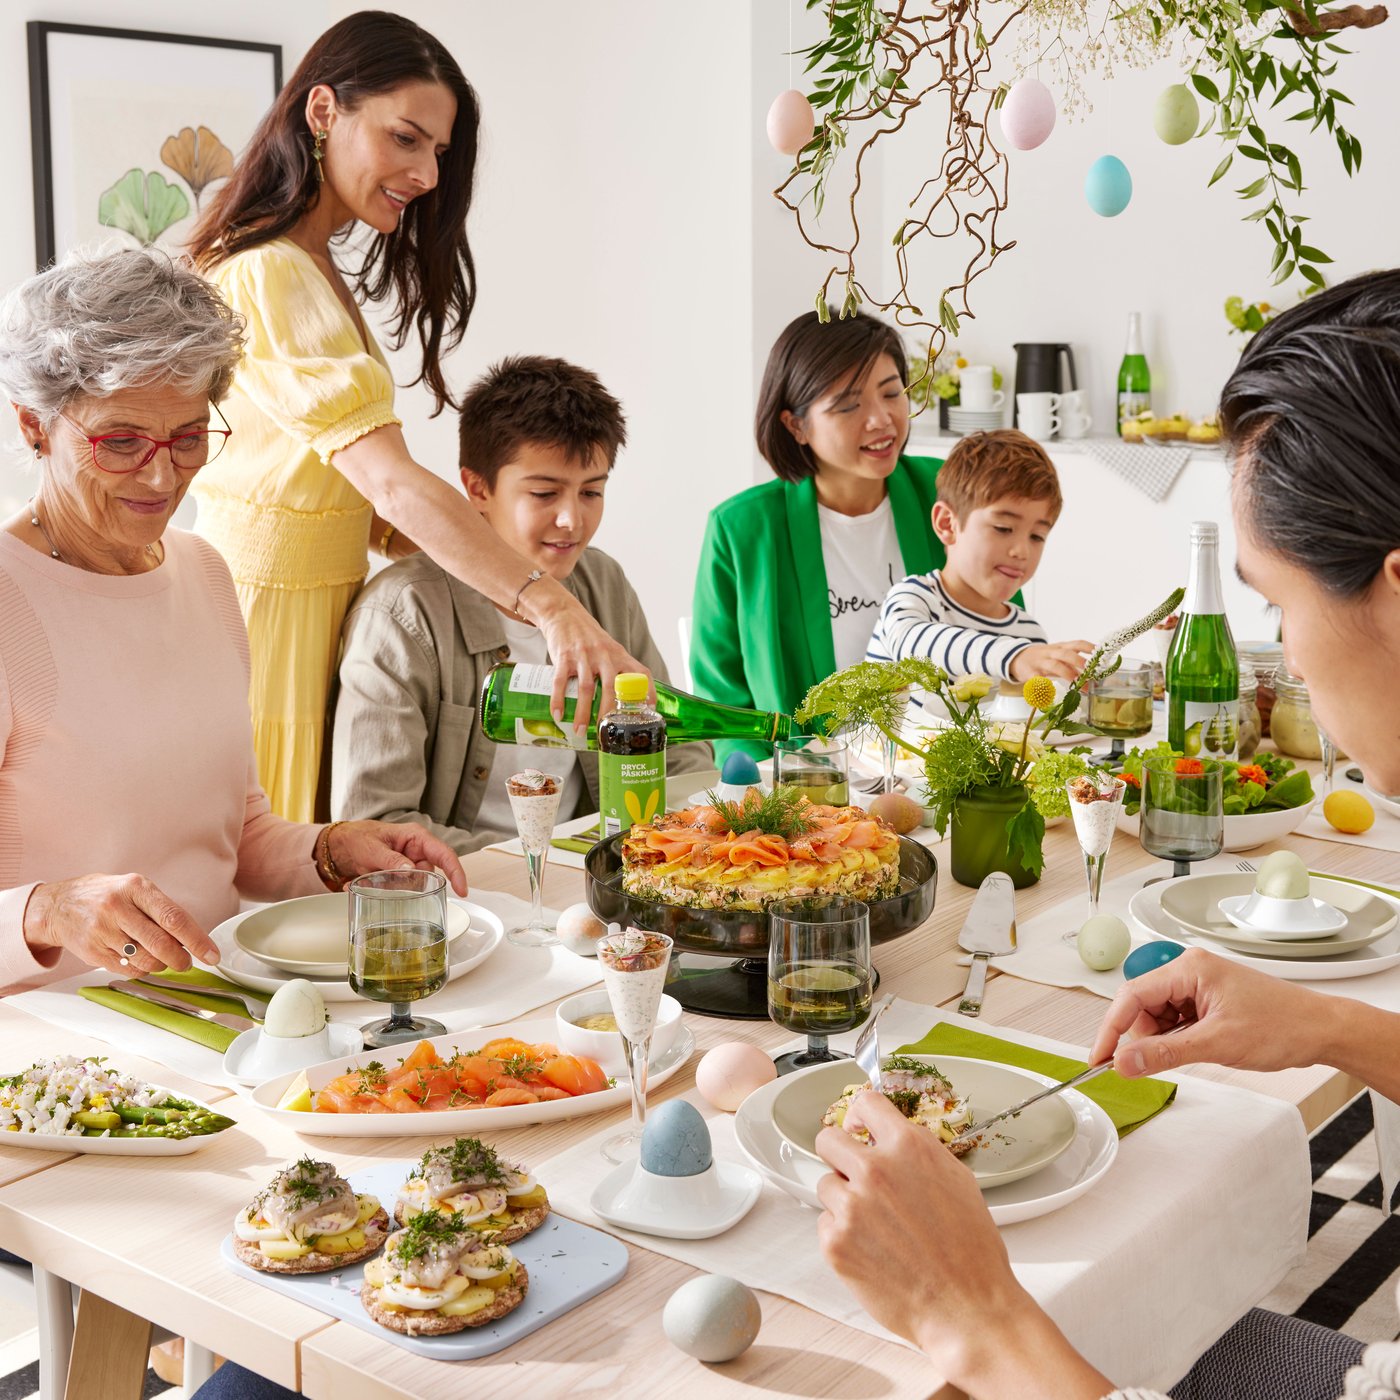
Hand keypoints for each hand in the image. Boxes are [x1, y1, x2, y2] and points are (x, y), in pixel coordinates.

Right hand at [22, 875, 219, 976]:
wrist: (59, 904)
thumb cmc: (107, 896)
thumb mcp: (135, 889)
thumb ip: (162, 910)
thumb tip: (193, 938)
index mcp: (136, 888)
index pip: (174, 918)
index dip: (197, 940)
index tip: (212, 955)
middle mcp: (118, 908)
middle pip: (162, 944)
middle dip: (181, 959)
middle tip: (187, 963)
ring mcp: (103, 931)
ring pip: (146, 961)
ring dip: (162, 965)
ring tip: (162, 959)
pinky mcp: (93, 952)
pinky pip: (128, 970)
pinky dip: (141, 969)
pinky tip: (140, 960)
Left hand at [326, 821, 467, 897]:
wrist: (337, 845)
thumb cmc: (356, 837)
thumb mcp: (372, 848)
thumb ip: (391, 860)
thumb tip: (411, 871)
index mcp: (416, 838)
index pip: (444, 855)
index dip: (457, 873)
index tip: (463, 890)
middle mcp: (416, 851)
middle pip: (428, 875)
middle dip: (409, 884)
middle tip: (385, 880)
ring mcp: (408, 864)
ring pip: (412, 885)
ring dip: (389, 886)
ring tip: (367, 876)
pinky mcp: (398, 876)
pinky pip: (398, 888)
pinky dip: (380, 888)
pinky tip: (361, 880)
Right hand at [523, 579, 649, 724]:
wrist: (564, 614)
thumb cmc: (589, 637)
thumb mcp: (610, 649)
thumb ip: (618, 670)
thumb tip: (626, 701)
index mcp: (620, 655)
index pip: (640, 674)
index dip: (647, 692)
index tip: (648, 712)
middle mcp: (605, 655)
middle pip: (612, 687)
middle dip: (609, 713)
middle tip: (607, 732)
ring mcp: (584, 656)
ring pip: (587, 688)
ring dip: (583, 713)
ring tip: (580, 731)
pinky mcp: (564, 656)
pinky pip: (561, 681)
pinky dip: (559, 700)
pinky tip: (558, 715)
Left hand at [815, 1092, 1108, 1397]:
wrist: (967, 1308)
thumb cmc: (970, 1251)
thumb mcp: (957, 1180)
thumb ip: (918, 1150)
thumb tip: (890, 1134)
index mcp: (908, 1148)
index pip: (866, 1103)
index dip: (861, 1115)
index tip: (859, 1125)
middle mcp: (875, 1171)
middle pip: (828, 1139)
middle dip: (840, 1154)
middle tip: (856, 1174)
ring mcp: (851, 1207)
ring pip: (826, 1184)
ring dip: (844, 1198)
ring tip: (876, 1224)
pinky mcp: (835, 1242)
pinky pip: (826, 1222)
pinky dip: (843, 1233)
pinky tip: (873, 1248)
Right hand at [1011, 640, 1095, 681]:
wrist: (1016, 658)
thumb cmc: (1043, 659)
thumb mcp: (1058, 656)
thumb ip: (1073, 663)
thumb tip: (1094, 673)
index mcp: (1060, 648)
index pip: (1077, 644)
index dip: (1089, 648)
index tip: (1101, 654)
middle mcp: (1051, 653)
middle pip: (1066, 654)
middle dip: (1080, 661)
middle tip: (1091, 671)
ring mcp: (1040, 663)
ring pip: (1054, 665)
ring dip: (1067, 674)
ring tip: (1077, 684)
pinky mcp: (1029, 673)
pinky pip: (1037, 679)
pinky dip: (1043, 685)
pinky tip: (1050, 693)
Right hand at [1089, 945, 1330, 1076]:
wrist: (1322, 1030)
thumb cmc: (1282, 1026)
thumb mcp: (1217, 1044)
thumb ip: (1164, 1053)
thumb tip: (1124, 1063)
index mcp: (1189, 968)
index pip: (1132, 996)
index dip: (1111, 1029)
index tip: (1100, 1059)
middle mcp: (1190, 971)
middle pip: (1141, 1005)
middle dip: (1139, 1037)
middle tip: (1143, 1065)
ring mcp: (1198, 985)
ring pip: (1156, 1015)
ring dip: (1160, 1039)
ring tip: (1189, 1053)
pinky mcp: (1207, 1001)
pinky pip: (1175, 1020)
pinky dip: (1175, 1039)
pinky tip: (1194, 1049)